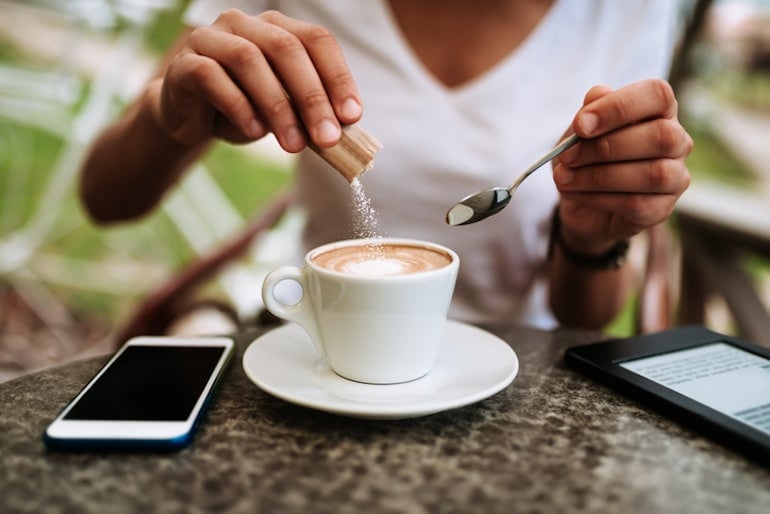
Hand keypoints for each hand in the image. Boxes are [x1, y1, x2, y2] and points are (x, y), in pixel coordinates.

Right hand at [155, 9, 361, 149]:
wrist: (191, 120)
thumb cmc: (246, 111)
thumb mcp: (284, 112)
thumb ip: (308, 114)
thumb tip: (339, 133)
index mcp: (277, 27)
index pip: (316, 40)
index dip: (338, 77)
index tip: (352, 117)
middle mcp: (245, 24)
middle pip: (286, 48)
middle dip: (312, 97)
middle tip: (327, 138)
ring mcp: (211, 38)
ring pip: (249, 60)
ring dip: (277, 106)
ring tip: (294, 144)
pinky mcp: (184, 63)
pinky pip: (211, 76)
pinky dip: (238, 105)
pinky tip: (255, 132)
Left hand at [553, 79, 691, 254]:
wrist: (581, 205)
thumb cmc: (586, 158)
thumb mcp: (579, 132)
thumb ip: (590, 112)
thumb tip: (598, 94)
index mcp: (659, 111)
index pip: (656, 94)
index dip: (619, 107)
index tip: (581, 125)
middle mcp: (676, 142)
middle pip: (661, 135)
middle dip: (606, 146)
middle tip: (566, 156)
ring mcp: (674, 178)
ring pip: (652, 174)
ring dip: (598, 175)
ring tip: (564, 177)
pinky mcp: (661, 210)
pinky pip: (636, 204)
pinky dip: (597, 197)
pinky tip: (574, 192)